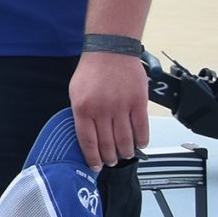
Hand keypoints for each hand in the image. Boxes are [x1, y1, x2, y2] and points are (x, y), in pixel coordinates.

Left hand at [68, 51, 150, 167]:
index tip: (96, 166)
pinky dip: (141, 140)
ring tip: (125, 155)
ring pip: (125, 140)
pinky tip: (140, 144)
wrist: (110, 50)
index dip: (93, 158)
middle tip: (112, 162)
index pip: (88, 142)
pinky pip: (142, 128)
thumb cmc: (91, 71)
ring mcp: (121, 107)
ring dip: (126, 152)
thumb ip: (81, 115)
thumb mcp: (76, 93)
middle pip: (107, 144)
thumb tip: (88, 138)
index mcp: (83, 109)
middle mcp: (102, 110)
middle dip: (110, 158)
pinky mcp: (138, 102)